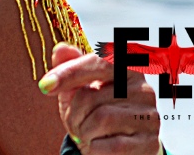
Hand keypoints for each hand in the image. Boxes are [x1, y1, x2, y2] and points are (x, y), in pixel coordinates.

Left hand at [39, 42, 160, 153]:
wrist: (122, 145)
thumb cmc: (98, 109)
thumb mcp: (80, 86)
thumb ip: (70, 65)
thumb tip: (61, 49)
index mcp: (127, 67)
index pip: (97, 63)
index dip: (68, 74)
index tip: (45, 86)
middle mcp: (142, 89)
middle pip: (91, 96)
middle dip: (73, 113)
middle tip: (74, 122)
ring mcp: (149, 116)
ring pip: (101, 120)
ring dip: (83, 131)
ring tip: (85, 133)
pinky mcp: (148, 142)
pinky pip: (112, 145)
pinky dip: (94, 147)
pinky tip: (95, 144)